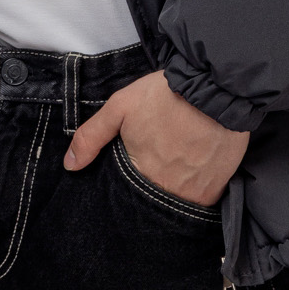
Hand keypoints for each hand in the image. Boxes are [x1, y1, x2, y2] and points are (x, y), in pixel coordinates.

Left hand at [63, 71, 249, 207]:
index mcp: (140, 175)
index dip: (127, 184)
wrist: (218, 87)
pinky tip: (194, 170)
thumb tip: (70, 165)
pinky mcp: (219, 188)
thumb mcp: (120, 107)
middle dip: (150, 189)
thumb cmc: (167, 95)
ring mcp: (196, 193)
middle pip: (152, 201)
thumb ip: (91, 137)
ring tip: (175, 167)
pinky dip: (196, 190)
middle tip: (157, 165)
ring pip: (178, 202)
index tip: (133, 170)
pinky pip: (203, 200)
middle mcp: (168, 191)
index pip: (125, 196)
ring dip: (174, 191)